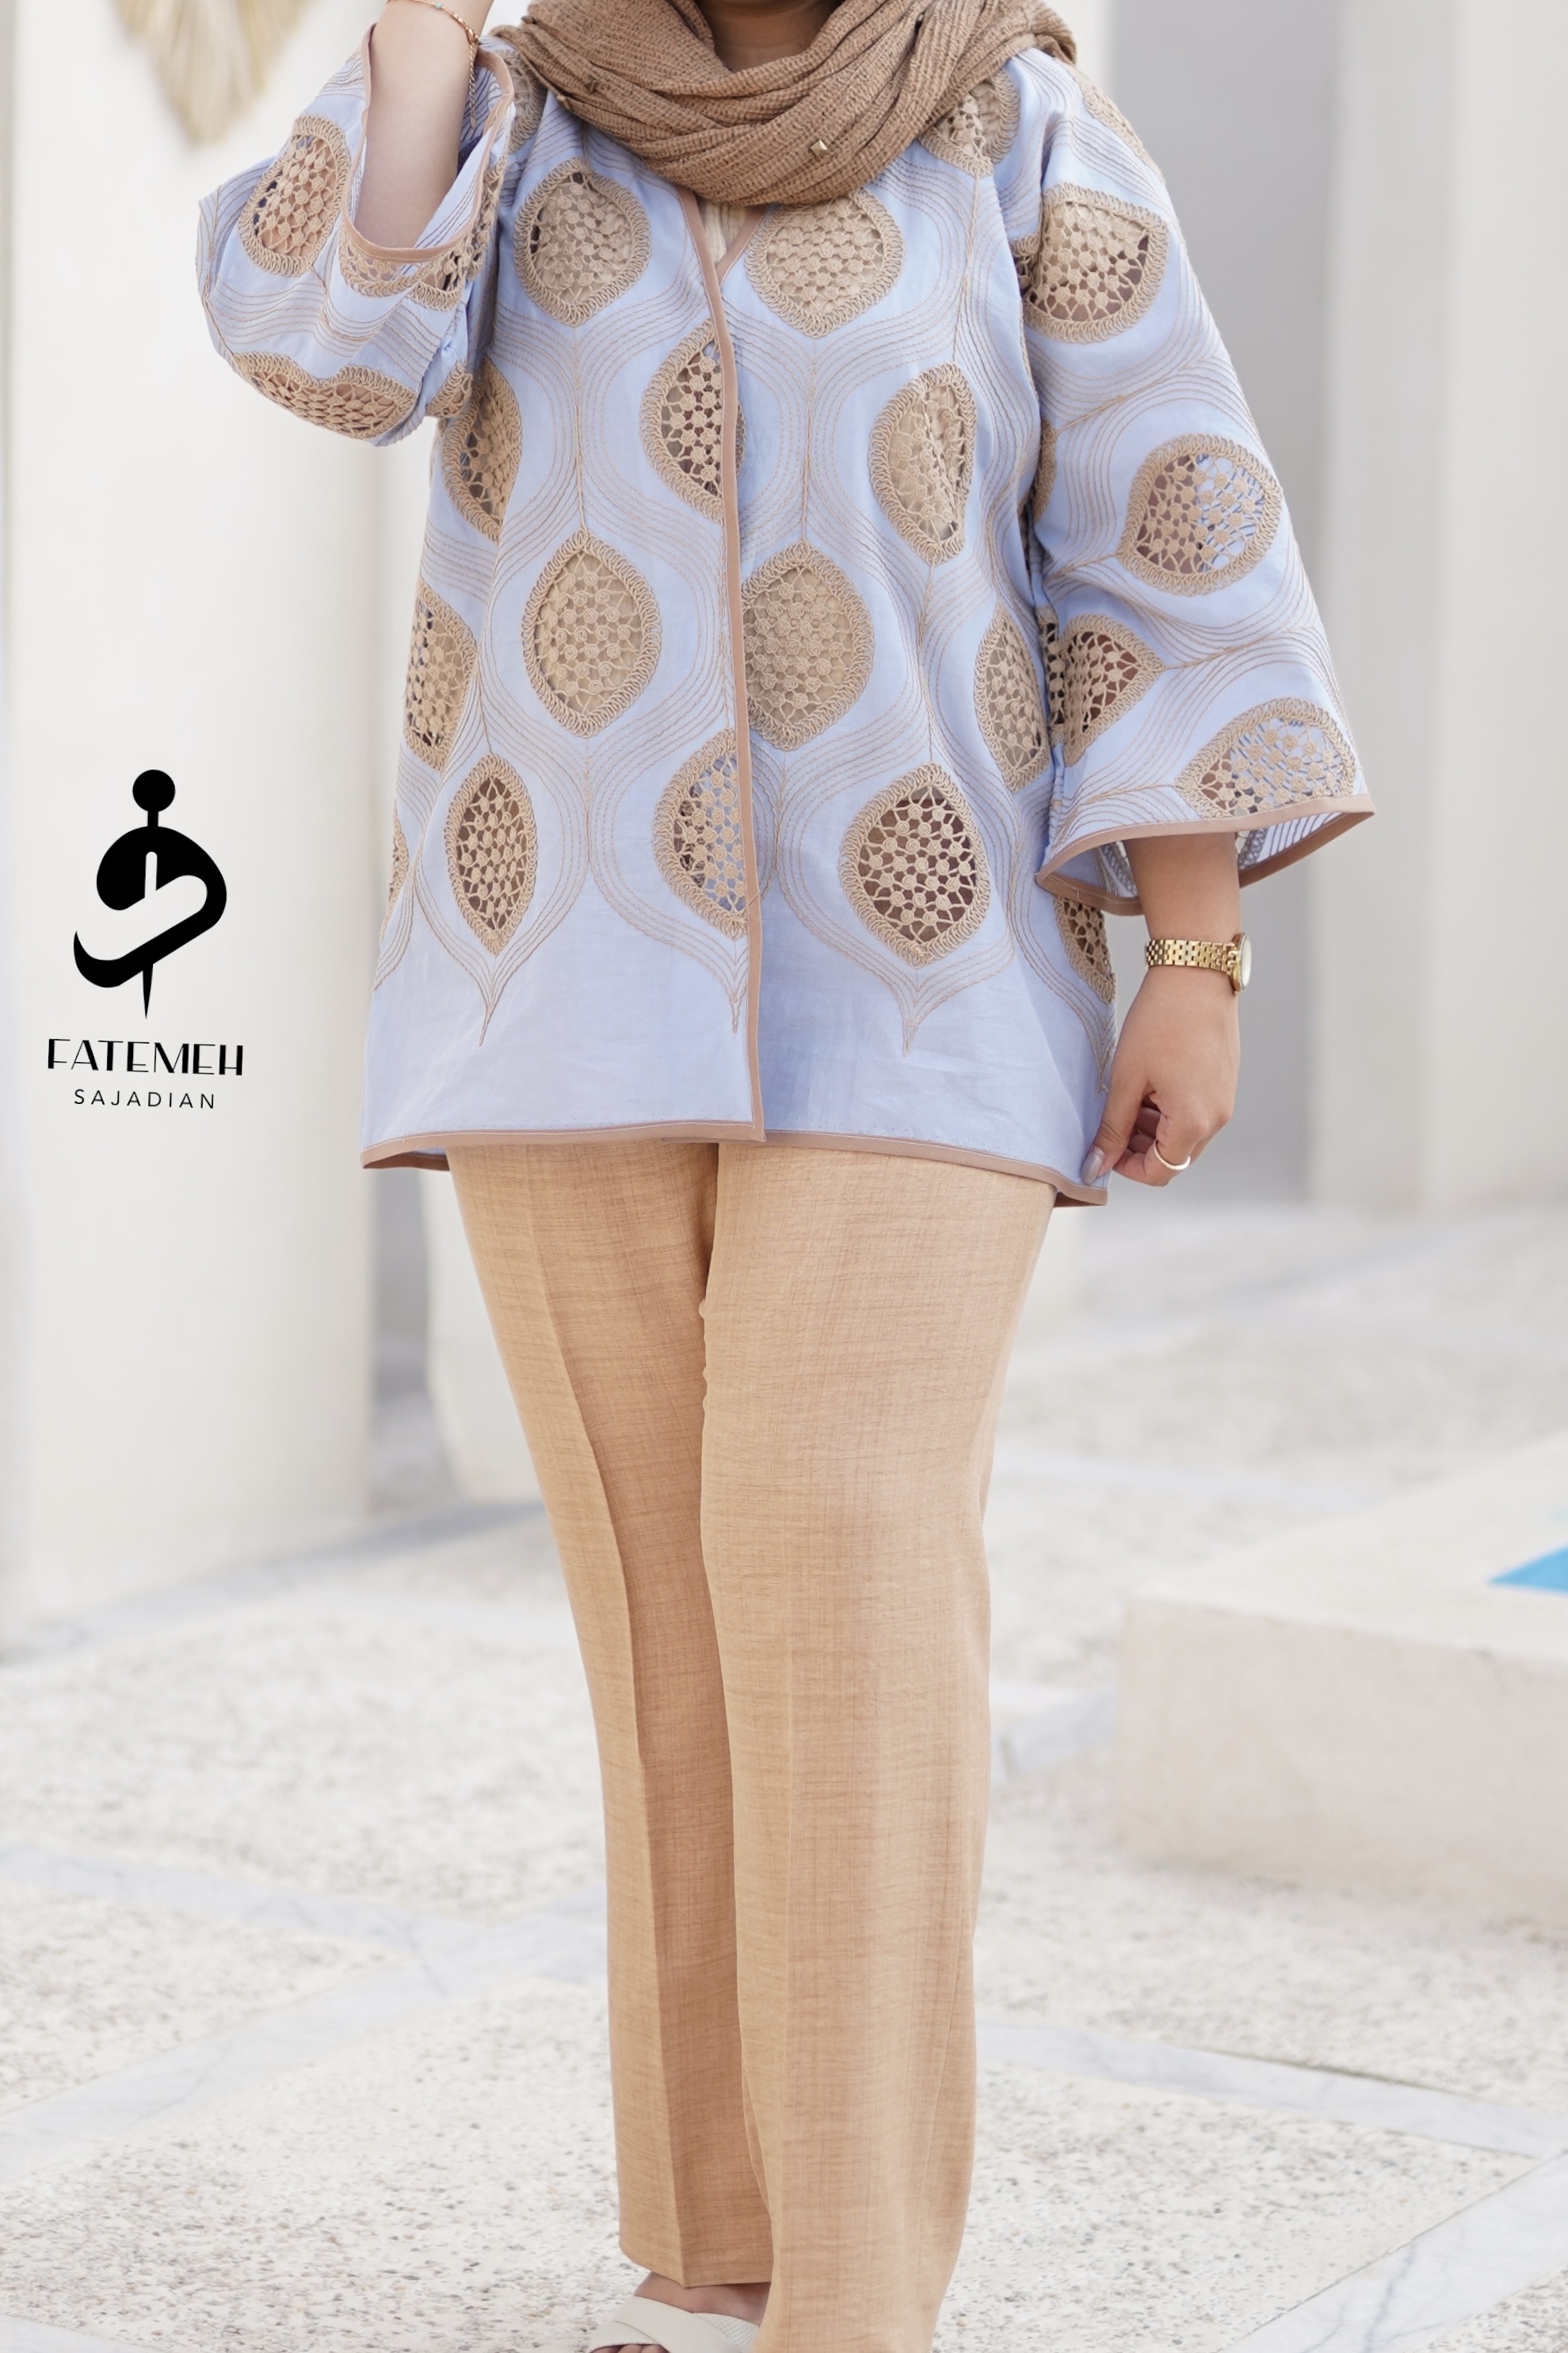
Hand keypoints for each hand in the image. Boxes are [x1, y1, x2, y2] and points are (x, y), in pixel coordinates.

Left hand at [1081, 965, 1238, 1186]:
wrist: (1195, 973)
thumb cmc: (1160, 1021)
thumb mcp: (1127, 1079)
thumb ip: (1112, 1128)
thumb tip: (1096, 1165)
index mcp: (1194, 1122)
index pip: (1160, 1172)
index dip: (1127, 1167)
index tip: (1104, 1147)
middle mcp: (1217, 1117)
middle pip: (1174, 1157)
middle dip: (1140, 1147)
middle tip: (1113, 1119)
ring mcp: (1225, 1100)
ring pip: (1185, 1135)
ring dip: (1154, 1128)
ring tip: (1130, 1095)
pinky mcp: (1225, 1083)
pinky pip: (1197, 1112)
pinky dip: (1171, 1110)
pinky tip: (1151, 1082)